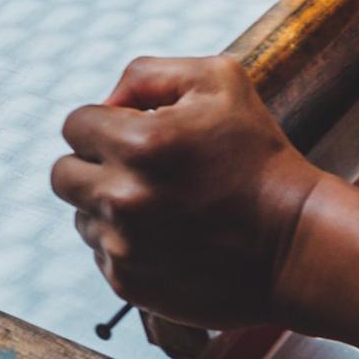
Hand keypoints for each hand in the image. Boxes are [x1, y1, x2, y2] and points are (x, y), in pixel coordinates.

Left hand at [52, 56, 329, 329]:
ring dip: (110, 206)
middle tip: (139, 169)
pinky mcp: (127, 284)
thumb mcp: (220, 80)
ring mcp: (122, 246)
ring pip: (82, 216)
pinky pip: (102, 253)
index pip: (75, 124)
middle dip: (95, 164)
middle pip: (63, 173)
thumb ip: (148, 74)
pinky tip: (169, 237)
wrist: (295, 243)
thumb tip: (107, 101)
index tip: (138, 134)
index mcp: (137, 144)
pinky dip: (126, 243)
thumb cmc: (260, 156)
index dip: (107, 124)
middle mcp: (121, 198)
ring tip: (164, 206)